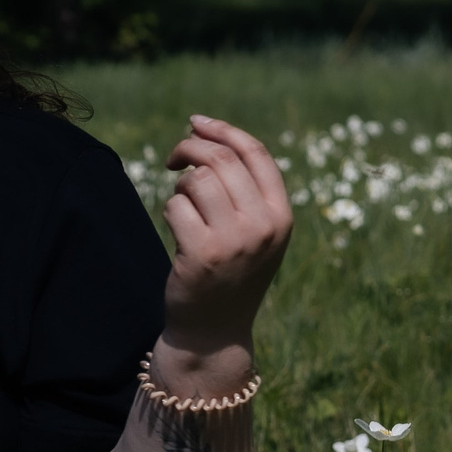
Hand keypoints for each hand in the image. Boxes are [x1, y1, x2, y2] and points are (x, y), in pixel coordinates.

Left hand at [161, 114, 291, 355]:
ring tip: (184, 210)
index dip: (223, 130)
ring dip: (180, 187)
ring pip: (196, 181)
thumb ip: (244, 190)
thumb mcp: (253, 231)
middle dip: (189, 149)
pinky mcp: (202, 254)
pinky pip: (175, 207)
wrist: (215, 329)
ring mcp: (234, 241)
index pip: (255, 153)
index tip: (195, 122)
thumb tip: (207, 135)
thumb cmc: (230, 272)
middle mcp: (264, 225)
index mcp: (282, 215)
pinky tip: (177, 232)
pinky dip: (170, 212)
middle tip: (173, 159)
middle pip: (221, 159)